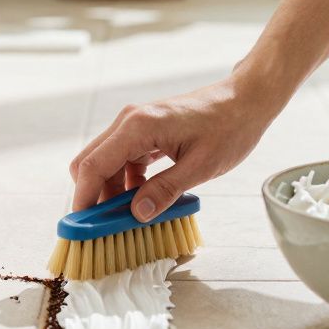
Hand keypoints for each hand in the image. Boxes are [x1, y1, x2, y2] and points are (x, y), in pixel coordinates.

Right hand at [70, 77, 275, 220]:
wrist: (245, 100)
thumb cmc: (229, 127)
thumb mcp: (200, 166)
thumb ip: (165, 191)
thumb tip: (136, 214)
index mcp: (138, 127)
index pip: (93, 166)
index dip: (84, 200)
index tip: (83, 228)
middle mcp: (129, 122)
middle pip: (92, 164)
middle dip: (94, 197)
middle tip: (107, 227)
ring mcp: (136, 125)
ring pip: (106, 163)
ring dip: (112, 191)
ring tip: (130, 217)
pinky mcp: (145, 131)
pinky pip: (123, 159)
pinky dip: (126, 182)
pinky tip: (144, 198)